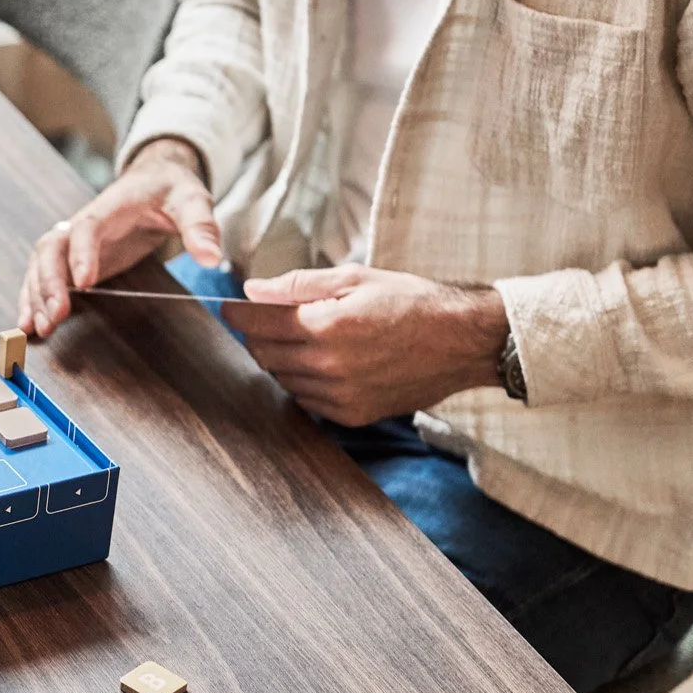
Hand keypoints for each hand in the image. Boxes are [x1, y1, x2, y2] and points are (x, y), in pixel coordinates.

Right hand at [19, 138, 223, 336]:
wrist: (154, 179)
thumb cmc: (170, 188)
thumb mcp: (192, 200)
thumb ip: (200, 226)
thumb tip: (211, 257)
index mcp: (111, 206)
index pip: (88, 227)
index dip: (82, 253)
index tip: (84, 283)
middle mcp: (84, 223)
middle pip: (52, 247)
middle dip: (48, 283)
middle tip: (55, 316)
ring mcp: (75, 241)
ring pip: (41, 264)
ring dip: (36, 295)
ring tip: (39, 328)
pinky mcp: (74, 257)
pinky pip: (44, 275)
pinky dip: (33, 298)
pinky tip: (29, 324)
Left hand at [218, 265, 507, 425]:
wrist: (462, 341)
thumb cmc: (411, 301)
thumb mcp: (355, 278)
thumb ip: (297, 286)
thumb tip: (252, 291)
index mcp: (326, 325)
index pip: (258, 324)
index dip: (238, 314)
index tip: (231, 308)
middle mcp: (328, 365)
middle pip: (264, 355)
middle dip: (260, 335)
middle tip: (272, 319)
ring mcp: (340, 395)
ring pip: (283, 380)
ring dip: (283, 360)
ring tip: (308, 338)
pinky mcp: (354, 414)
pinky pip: (308, 401)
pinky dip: (306, 382)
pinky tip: (326, 363)